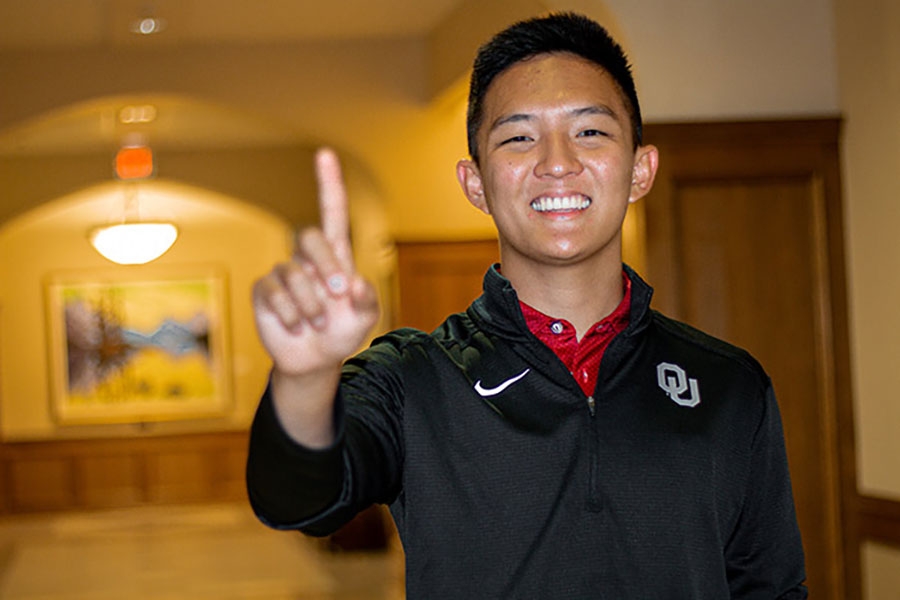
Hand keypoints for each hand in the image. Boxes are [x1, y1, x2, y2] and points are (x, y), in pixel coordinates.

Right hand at [252, 148, 379, 376]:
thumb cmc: (342, 332)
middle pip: (309, 236)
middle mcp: (308, 259)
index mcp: (336, 256)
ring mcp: (285, 274)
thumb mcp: (365, 319)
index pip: (332, 212)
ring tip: (318, 323)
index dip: (329, 184)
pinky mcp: (265, 291)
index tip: (325, 154)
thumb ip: (367, 301)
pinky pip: (274, 292)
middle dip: (325, 263)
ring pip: (294, 273)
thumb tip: (355, 283)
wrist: (315, 360)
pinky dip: (291, 313)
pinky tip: (297, 326)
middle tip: (339, 292)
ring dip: (312, 304)